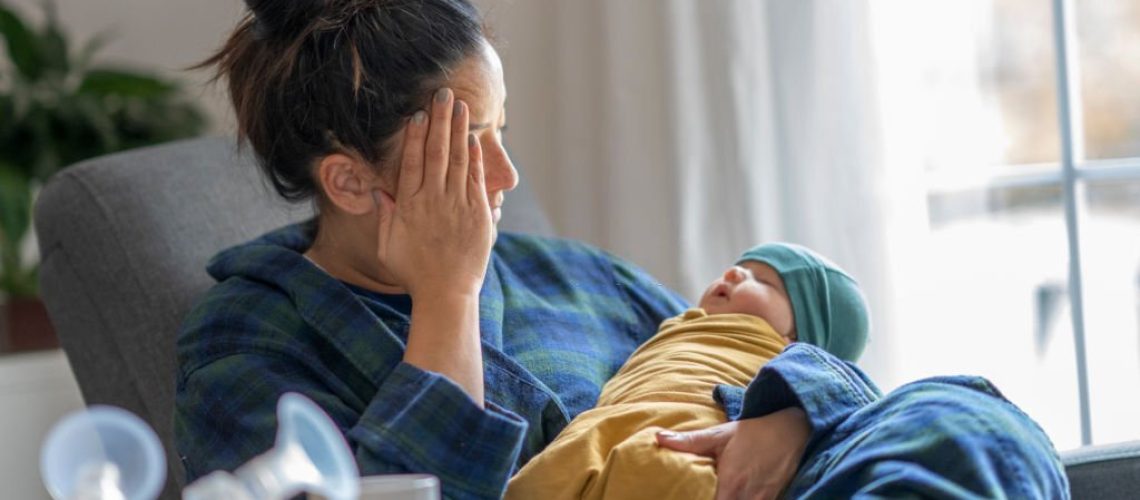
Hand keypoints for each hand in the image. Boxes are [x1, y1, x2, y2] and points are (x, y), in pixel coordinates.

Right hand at [375, 88, 492, 297]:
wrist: (446, 294)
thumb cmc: (414, 273)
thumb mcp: (389, 246)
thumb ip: (384, 216)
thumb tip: (379, 191)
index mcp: (409, 206)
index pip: (412, 163)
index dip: (415, 137)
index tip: (417, 114)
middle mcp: (433, 201)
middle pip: (437, 152)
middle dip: (440, 121)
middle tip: (443, 94)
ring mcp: (457, 206)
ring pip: (458, 160)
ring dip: (459, 131)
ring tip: (460, 106)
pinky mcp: (478, 214)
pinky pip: (476, 180)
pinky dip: (474, 158)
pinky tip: (473, 140)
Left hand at [656, 408, 810, 499]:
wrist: (793, 430)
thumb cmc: (753, 432)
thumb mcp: (720, 434)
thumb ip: (689, 441)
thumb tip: (658, 438)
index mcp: (731, 483)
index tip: (687, 499)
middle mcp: (747, 497)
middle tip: (699, 497)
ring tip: (717, 496)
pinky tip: (735, 498)